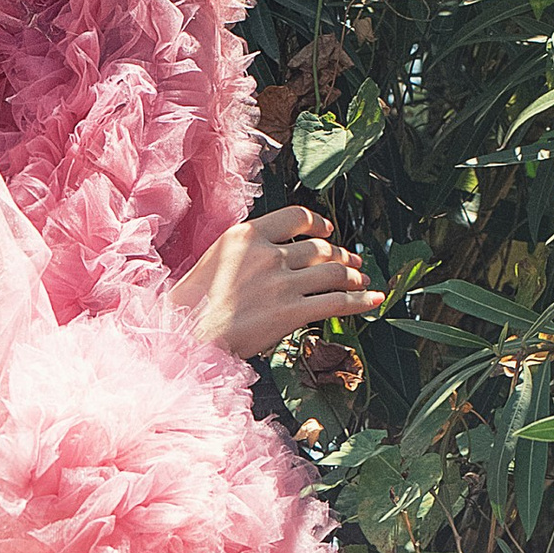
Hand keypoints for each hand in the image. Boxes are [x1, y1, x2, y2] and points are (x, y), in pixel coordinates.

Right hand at [169, 207, 382, 360]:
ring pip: (332, 272)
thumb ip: (246, 254)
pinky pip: (336, 302)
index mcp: (246, 234)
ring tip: (362, 280)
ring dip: (353, 276)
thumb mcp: (214, 262)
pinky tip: (373, 300)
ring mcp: (280, 283)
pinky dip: (360, 300)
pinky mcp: (289, 312)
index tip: (327, 231)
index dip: (318, 223)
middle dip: (341, 254)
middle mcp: (267, 253)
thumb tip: (274, 259)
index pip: (295, 216)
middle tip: (352, 262)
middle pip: (319, 248)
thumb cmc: (189, 307)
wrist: (180, 336)